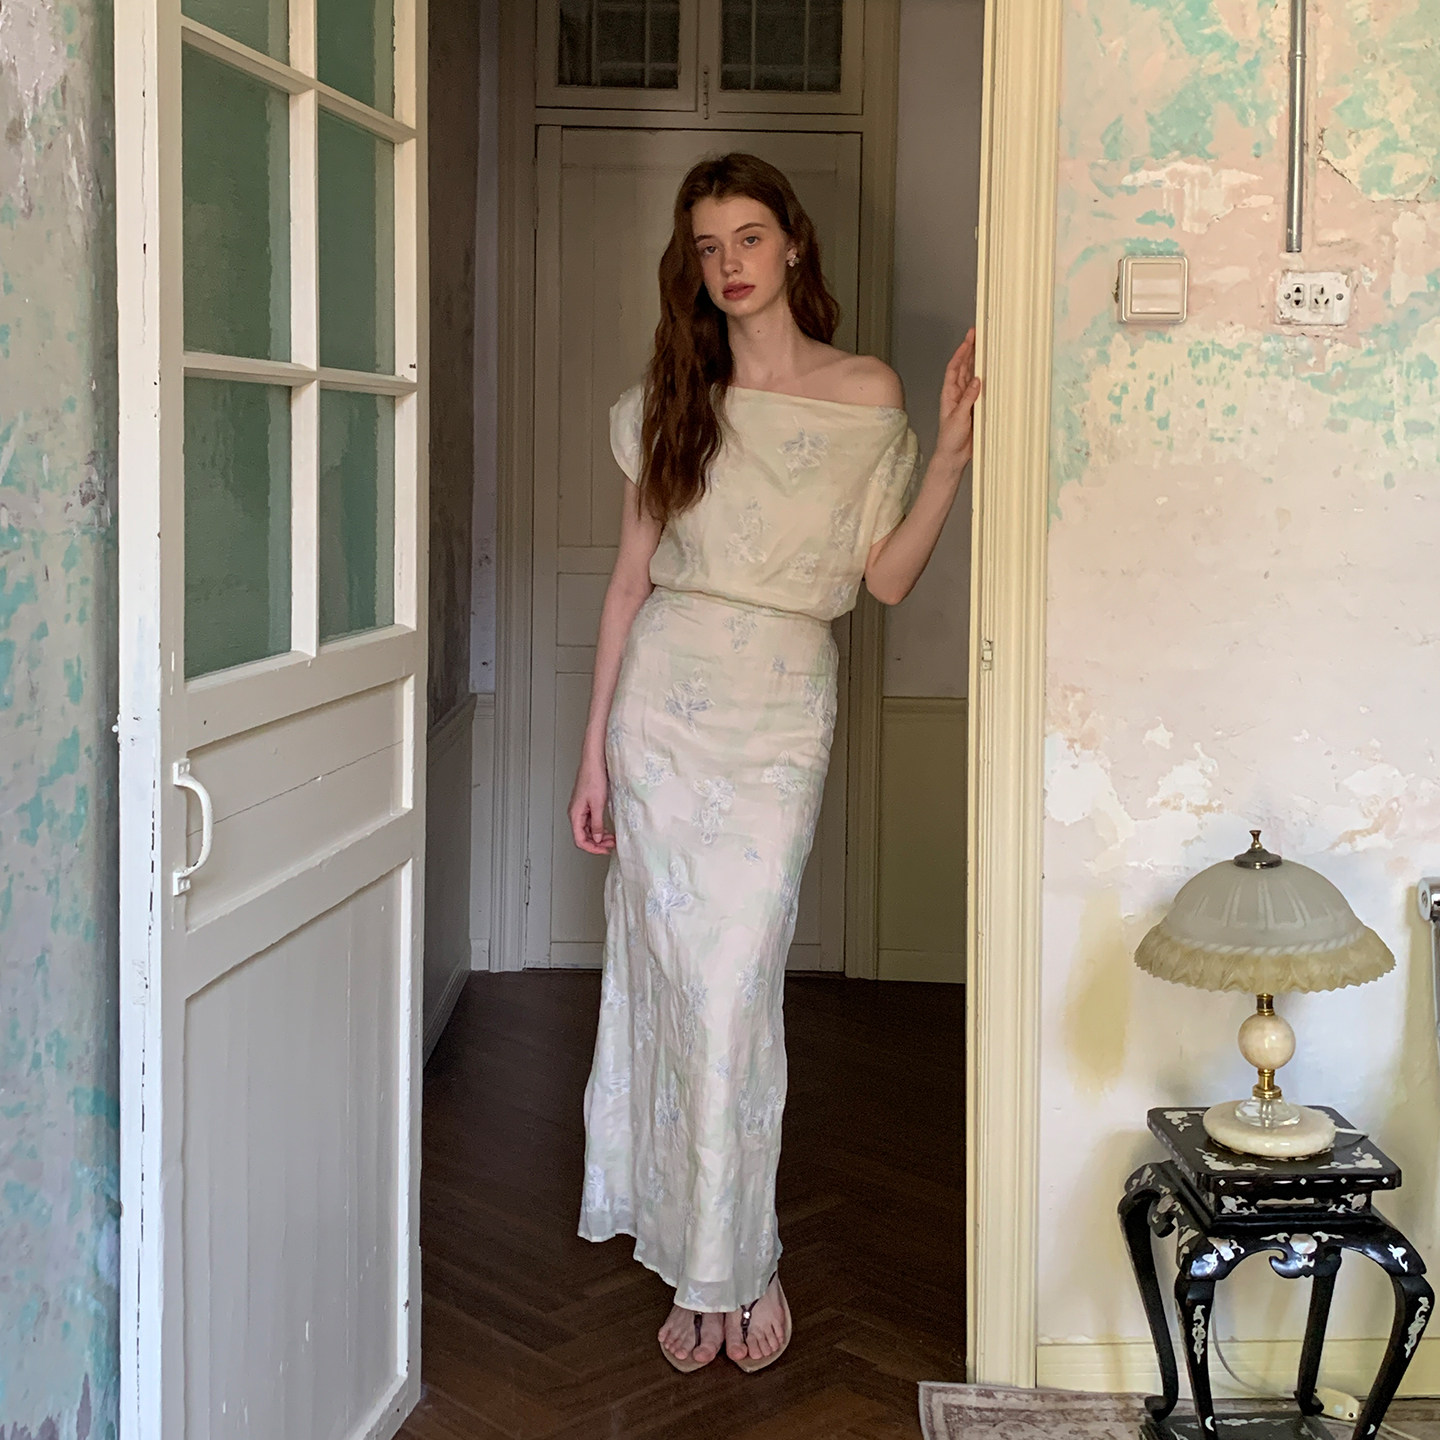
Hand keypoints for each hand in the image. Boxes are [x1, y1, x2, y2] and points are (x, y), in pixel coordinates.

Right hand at [569, 761, 614, 854]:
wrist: (594, 762)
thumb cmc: (593, 778)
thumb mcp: (598, 804)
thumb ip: (597, 823)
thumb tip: (597, 838)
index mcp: (575, 814)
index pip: (580, 840)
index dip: (592, 848)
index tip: (604, 850)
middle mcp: (575, 813)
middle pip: (583, 836)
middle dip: (597, 843)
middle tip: (611, 845)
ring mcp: (580, 809)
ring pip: (588, 830)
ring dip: (599, 836)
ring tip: (611, 839)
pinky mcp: (586, 805)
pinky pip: (590, 822)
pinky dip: (599, 828)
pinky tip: (607, 830)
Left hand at [934, 327, 982, 473]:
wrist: (953, 456)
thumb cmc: (950, 439)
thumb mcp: (958, 417)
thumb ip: (968, 399)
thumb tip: (977, 380)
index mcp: (949, 394)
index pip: (955, 368)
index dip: (961, 352)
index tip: (969, 338)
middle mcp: (957, 394)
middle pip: (963, 367)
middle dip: (969, 350)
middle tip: (977, 335)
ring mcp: (966, 399)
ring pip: (972, 375)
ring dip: (977, 361)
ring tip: (984, 346)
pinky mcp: (975, 407)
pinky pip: (981, 389)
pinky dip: (985, 378)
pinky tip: (991, 371)